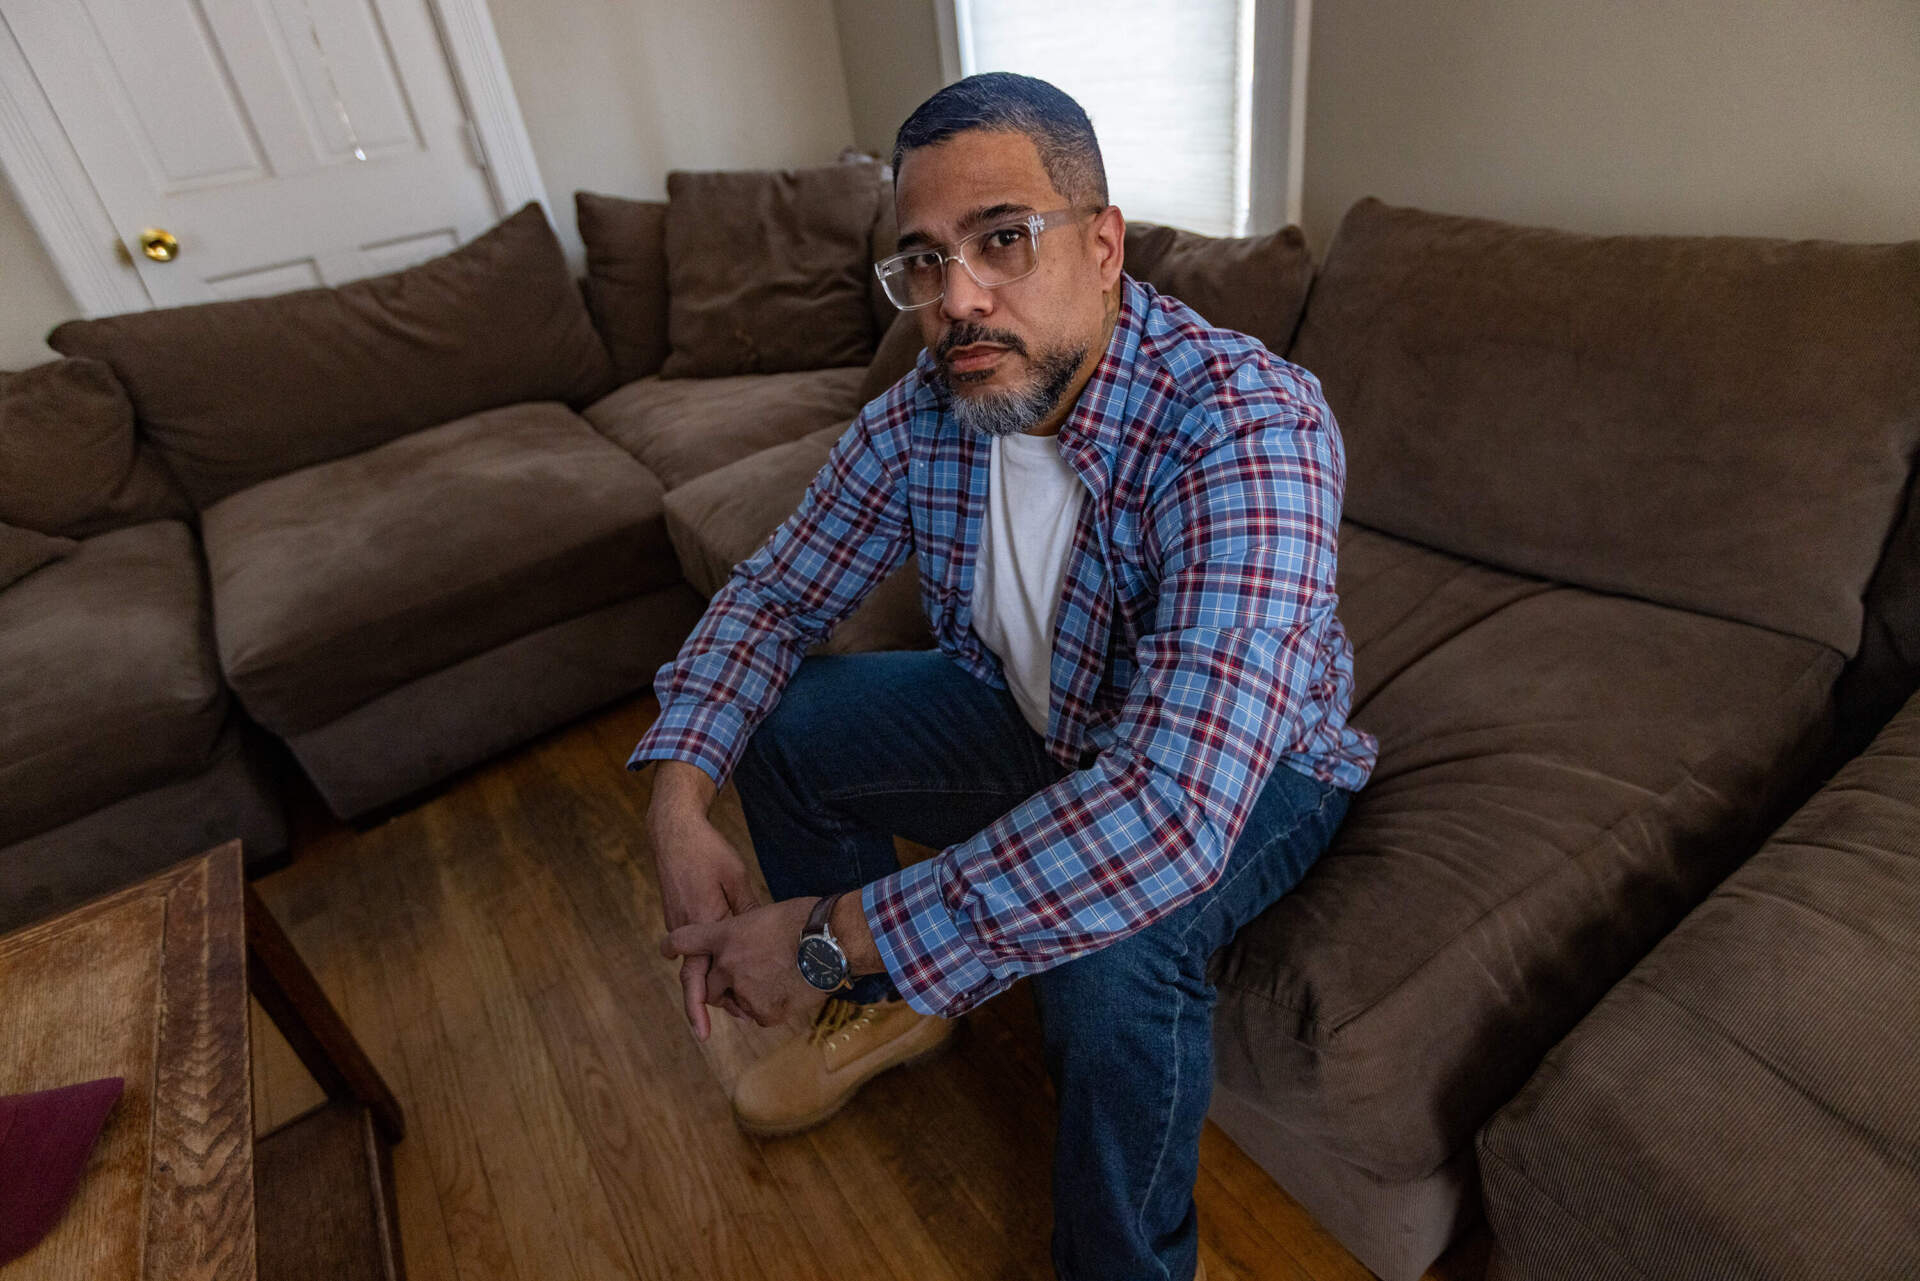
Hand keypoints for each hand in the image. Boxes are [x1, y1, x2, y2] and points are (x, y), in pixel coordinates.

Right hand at [650, 813, 758, 1040]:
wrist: (674, 833)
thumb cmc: (708, 853)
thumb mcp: (736, 879)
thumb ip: (748, 911)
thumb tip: (766, 937)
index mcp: (703, 922)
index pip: (700, 975)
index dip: (702, 1006)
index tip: (704, 1033)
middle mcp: (687, 928)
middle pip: (693, 979)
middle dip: (707, 1005)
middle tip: (740, 1017)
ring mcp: (678, 922)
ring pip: (693, 965)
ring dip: (710, 984)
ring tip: (740, 999)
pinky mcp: (678, 915)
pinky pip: (692, 948)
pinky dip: (707, 961)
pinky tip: (727, 965)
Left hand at [660, 898, 824, 1033]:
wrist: (835, 941)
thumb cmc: (808, 919)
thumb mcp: (768, 914)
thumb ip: (747, 932)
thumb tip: (745, 942)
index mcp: (727, 935)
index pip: (685, 939)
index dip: (672, 946)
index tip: (666, 950)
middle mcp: (728, 965)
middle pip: (707, 987)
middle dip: (720, 986)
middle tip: (745, 977)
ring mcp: (744, 991)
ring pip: (736, 1002)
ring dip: (749, 995)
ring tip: (781, 977)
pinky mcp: (764, 1012)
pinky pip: (758, 1015)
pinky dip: (770, 1007)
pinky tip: (791, 989)